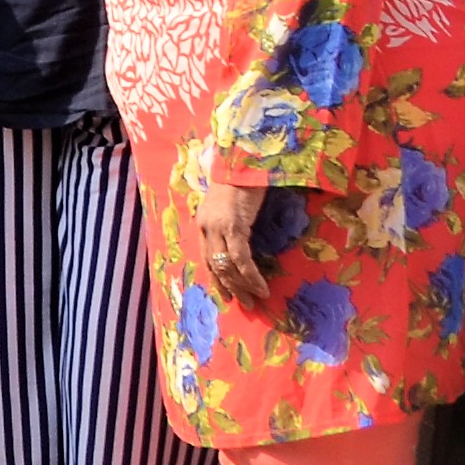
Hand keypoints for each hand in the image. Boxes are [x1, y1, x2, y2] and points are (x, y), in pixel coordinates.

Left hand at [194, 176, 270, 296]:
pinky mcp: (233, 226)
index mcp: (203, 222)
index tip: (226, 294)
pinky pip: (241, 259)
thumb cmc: (243, 179)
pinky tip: (261, 287)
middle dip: (230, 287)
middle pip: (215, 266)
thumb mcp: (231, 203)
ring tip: (255, 300)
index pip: (206, 257)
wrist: (245, 160)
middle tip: (244, 303)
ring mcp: (217, 227)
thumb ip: (232, 220)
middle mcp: (206, 227)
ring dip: (242, 286)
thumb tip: (243, 238)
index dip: (216, 277)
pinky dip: (251, 276)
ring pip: (226, 266)